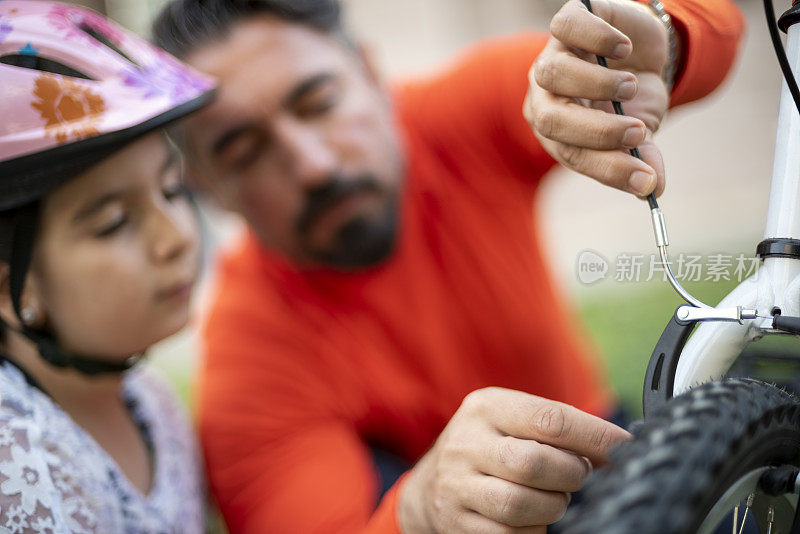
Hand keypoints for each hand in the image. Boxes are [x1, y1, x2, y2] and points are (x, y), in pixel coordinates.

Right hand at [398, 387, 630, 532]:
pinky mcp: (457, 523)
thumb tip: (619, 445)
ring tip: (554, 497)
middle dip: (570, 475)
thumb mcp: (512, 420)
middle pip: (534, 464)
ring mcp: (456, 486)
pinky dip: (534, 530)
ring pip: (520, 505)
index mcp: (486, 407)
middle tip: (577, 475)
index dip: (596, 436)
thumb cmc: (491, 446)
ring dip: (553, 506)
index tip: (627, 446)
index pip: (549, 419)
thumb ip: (556, 426)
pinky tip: (534, 518)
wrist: (431, 483)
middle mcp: (466, 443)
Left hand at [525, 0, 671, 197]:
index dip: (607, 168)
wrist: (643, 52)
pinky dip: (597, 38)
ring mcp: (553, 56)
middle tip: (637, 132)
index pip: (570, 153)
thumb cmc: (632, 99)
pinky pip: (566, 26)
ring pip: (553, 73)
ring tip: (630, 87)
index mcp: (556, 131)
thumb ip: (643, 159)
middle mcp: (545, 94)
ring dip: (598, 85)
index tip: (645, 179)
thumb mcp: (641, 131)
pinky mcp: (568, 22)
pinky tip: (623, 48)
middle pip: (550, 118)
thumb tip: (654, 189)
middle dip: (597, 132)